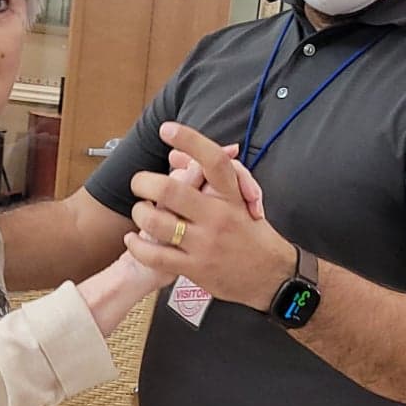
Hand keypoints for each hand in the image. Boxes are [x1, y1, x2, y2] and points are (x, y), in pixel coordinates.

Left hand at [125, 122, 296, 308]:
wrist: (273, 276)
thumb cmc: (251, 234)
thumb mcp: (238, 200)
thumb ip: (207, 177)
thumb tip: (176, 156)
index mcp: (231, 195)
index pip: (213, 160)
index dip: (189, 140)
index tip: (167, 130)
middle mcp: (218, 216)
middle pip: (171, 190)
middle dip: (144, 183)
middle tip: (138, 182)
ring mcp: (205, 243)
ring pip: (158, 222)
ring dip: (140, 213)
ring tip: (140, 211)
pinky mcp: (195, 268)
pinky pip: (155, 256)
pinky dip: (137, 246)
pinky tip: (132, 239)